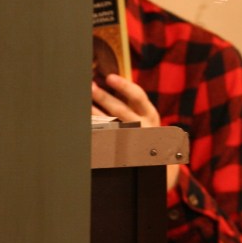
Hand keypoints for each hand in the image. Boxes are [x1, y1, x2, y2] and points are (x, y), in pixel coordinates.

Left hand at [92, 74, 180, 190]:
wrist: (158, 165)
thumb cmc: (148, 133)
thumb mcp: (148, 118)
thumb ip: (135, 104)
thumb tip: (113, 82)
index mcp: (151, 115)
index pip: (138, 96)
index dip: (123, 85)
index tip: (109, 77)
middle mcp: (144, 127)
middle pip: (120, 109)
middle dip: (104, 97)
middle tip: (90, 87)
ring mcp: (134, 140)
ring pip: (112, 125)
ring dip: (96, 113)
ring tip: (83, 103)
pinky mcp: (125, 152)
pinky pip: (107, 141)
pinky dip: (96, 132)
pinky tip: (86, 125)